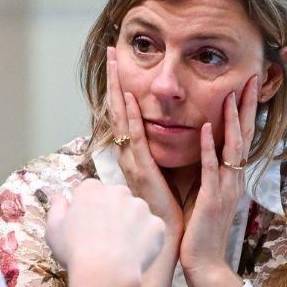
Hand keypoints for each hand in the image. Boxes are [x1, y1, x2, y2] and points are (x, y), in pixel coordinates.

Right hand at [46, 179, 166, 286]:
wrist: (106, 271)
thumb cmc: (75, 250)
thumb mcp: (53, 229)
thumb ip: (57, 209)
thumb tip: (59, 198)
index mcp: (92, 189)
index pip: (91, 192)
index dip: (88, 209)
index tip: (86, 227)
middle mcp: (118, 191)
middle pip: (116, 199)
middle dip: (111, 213)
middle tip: (103, 238)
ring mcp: (141, 207)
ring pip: (135, 213)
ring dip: (130, 225)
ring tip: (119, 249)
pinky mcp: (157, 224)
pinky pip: (151, 230)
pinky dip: (145, 240)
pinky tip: (134, 254)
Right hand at [106, 49, 182, 276]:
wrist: (175, 236)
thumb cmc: (175, 206)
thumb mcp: (170, 169)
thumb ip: (167, 147)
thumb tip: (177, 125)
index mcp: (136, 153)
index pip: (125, 112)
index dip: (121, 85)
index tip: (120, 60)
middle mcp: (129, 154)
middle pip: (116, 108)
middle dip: (114, 78)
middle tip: (110, 50)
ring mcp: (132, 161)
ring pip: (120, 117)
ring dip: (117, 88)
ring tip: (114, 62)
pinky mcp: (143, 171)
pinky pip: (135, 138)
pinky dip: (130, 117)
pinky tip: (128, 97)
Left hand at [179, 75, 259, 273]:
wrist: (205, 263)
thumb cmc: (201, 231)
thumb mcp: (209, 196)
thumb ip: (211, 174)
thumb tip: (207, 152)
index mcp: (232, 177)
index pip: (241, 137)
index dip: (244, 111)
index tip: (245, 85)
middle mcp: (234, 179)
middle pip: (245, 135)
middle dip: (246, 106)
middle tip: (250, 78)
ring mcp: (226, 189)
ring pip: (232, 148)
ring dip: (231, 119)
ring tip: (231, 93)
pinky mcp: (212, 199)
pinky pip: (211, 169)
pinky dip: (209, 147)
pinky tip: (205, 129)